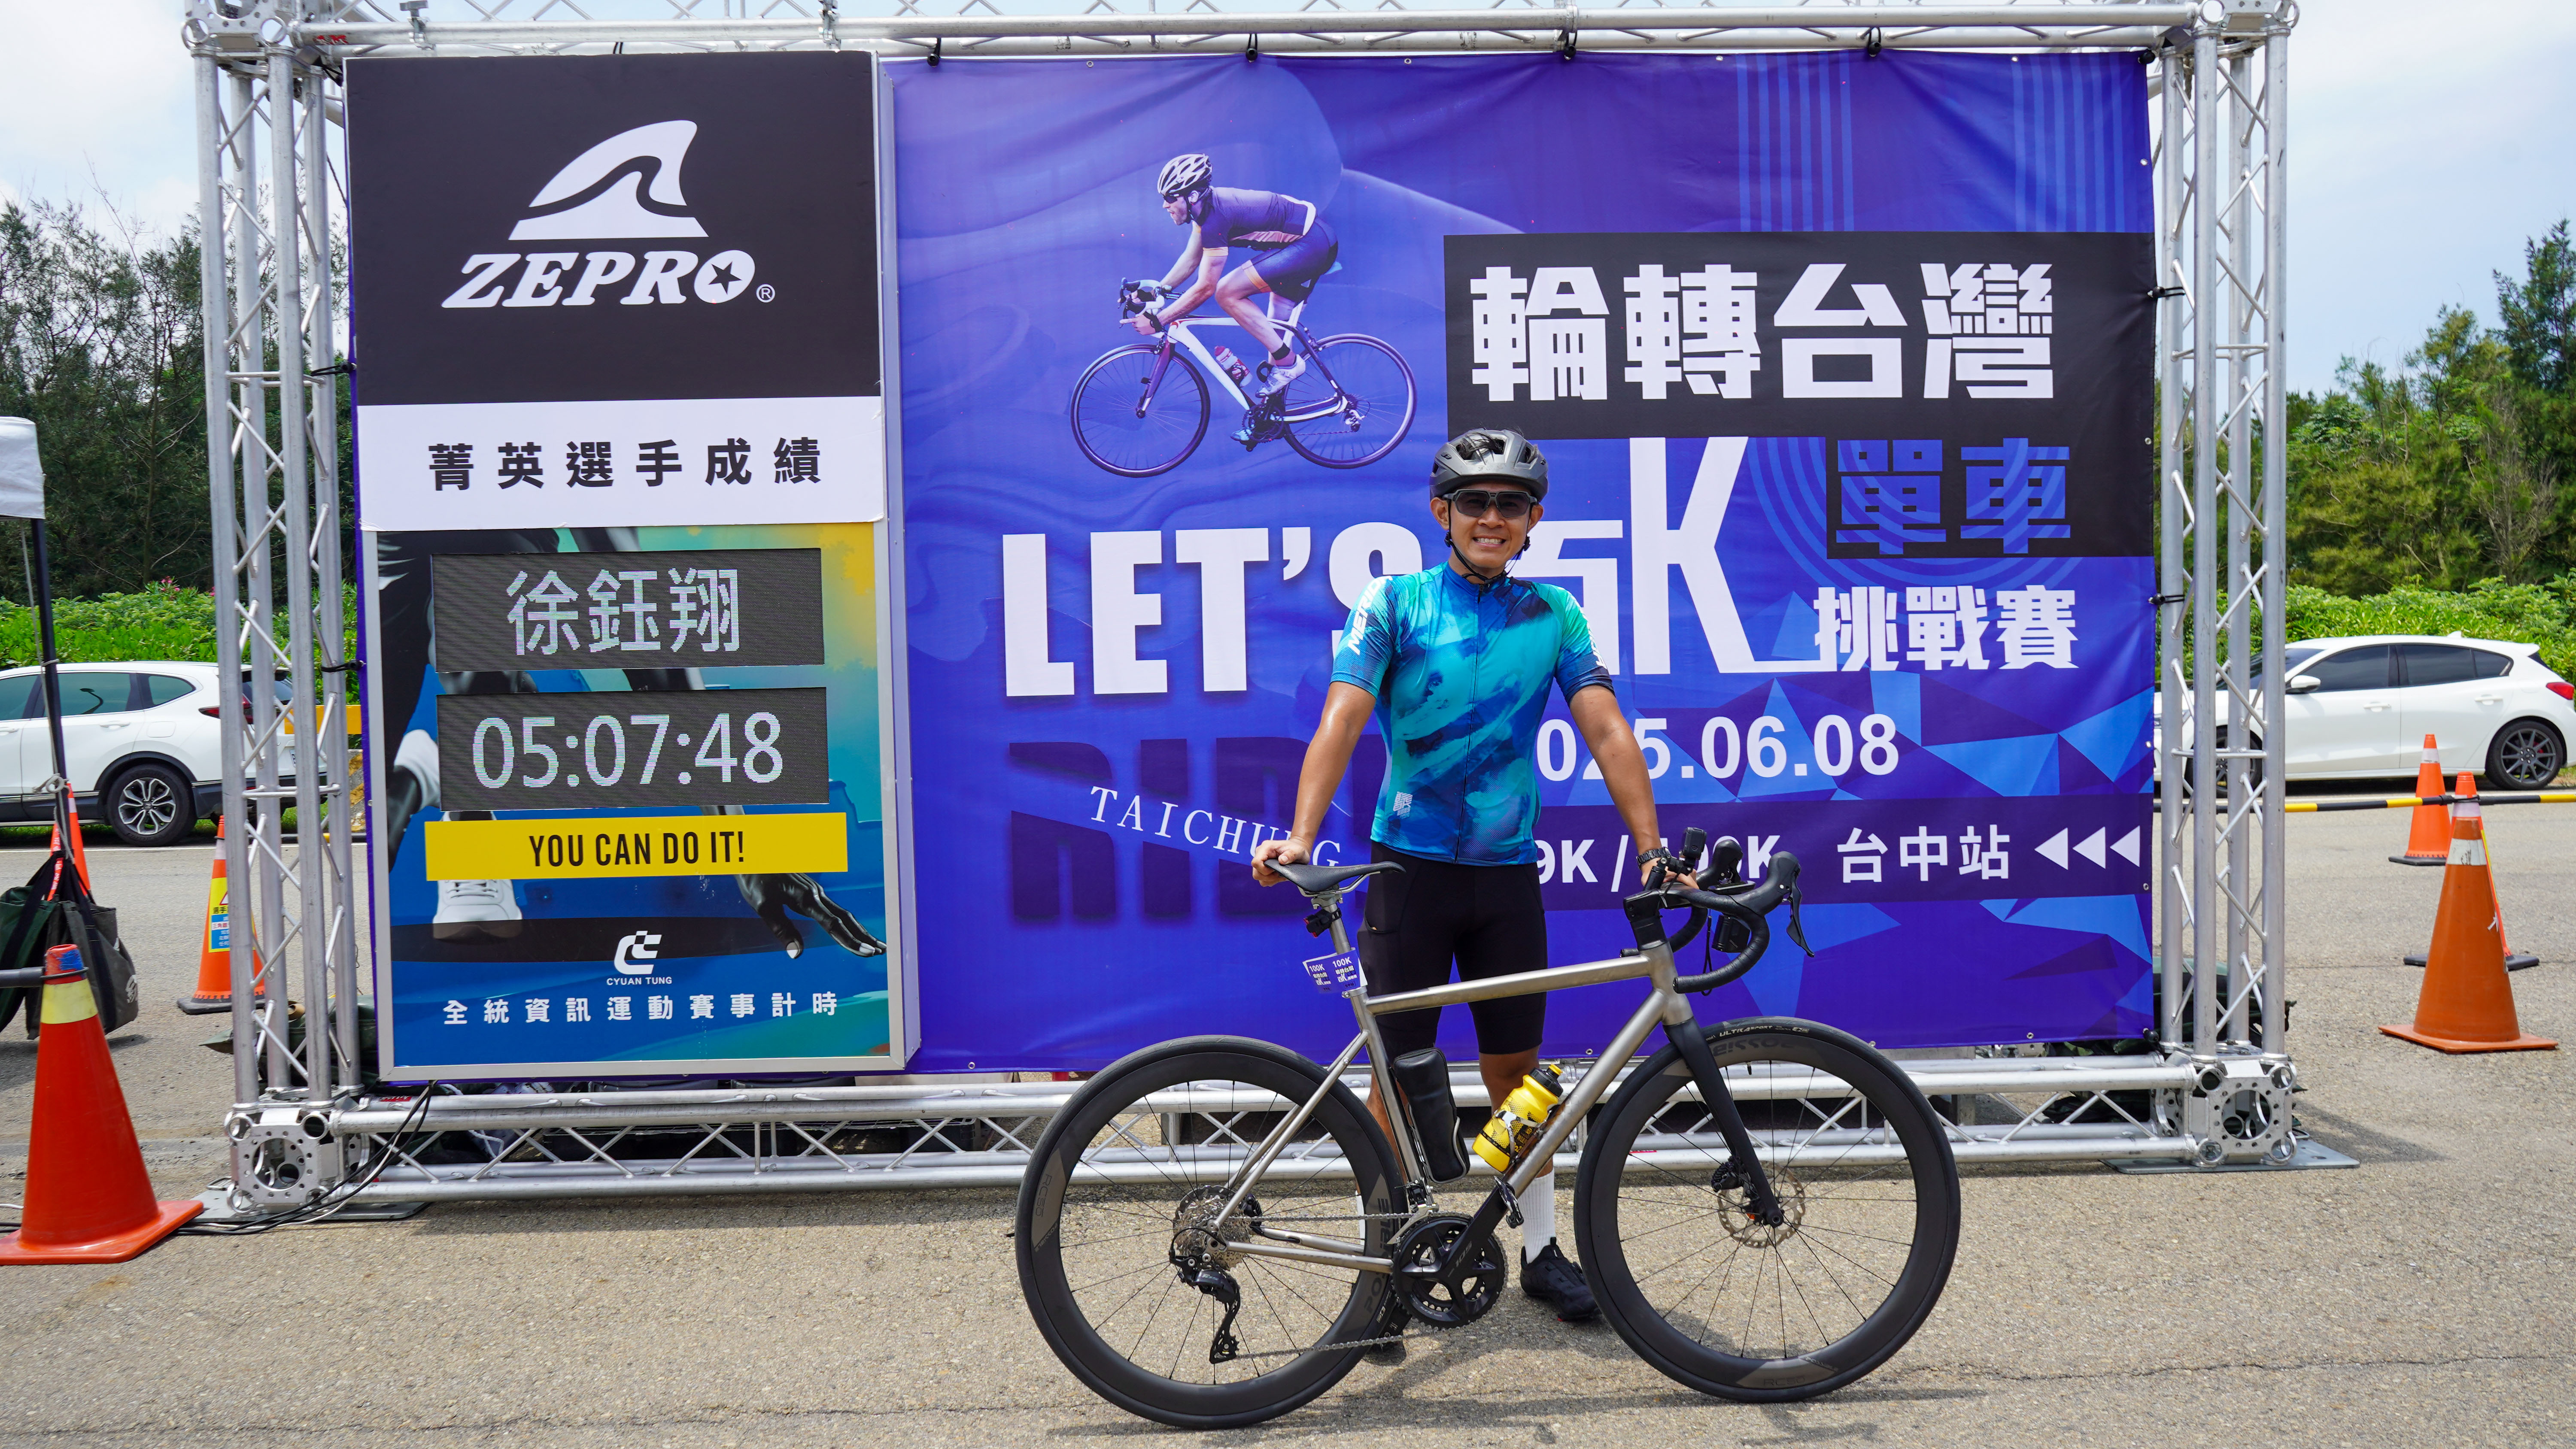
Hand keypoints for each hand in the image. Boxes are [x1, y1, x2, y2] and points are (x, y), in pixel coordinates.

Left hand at [737, 873, 884, 958]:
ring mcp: (816, 892)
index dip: (850, 941)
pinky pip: (835, 910)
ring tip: (876, 946)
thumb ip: (782, 930)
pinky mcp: (812, 892)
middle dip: (864, 937)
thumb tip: (797, 954)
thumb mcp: (763, 907)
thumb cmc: (754, 880)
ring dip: (860, 930)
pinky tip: (853, 931)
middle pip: (847, 918)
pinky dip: (848, 923)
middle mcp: (816, 894)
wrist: (751, 853)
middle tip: (882, 952)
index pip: (833, 924)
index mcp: (806, 898)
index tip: (866, 953)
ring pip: (844, 914)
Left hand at [1127, 311, 1162, 335]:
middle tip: (1140, 323)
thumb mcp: (1144, 315)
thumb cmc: (1151, 318)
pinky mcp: (1142, 333)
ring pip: (1136, 329)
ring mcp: (1140, 329)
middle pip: (1133, 325)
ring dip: (1138, 327)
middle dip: (1135, 324)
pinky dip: (1142, 331)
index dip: (1124, 321)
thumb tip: (1135, 318)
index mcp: (1137, 320)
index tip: (1120, 321)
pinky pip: (1140, 332)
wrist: (1156, 323)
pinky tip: (1145, 328)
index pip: (1130, 320)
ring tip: (1144, 326)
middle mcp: (1137, 325)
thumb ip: (1138, 316)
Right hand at [1250, 835, 1308, 886]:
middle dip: (1268, 877)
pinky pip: (1262, 879)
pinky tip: (1279, 875)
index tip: (1276, 870)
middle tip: (1279, 873)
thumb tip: (1281, 860)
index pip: (1256, 862)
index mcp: (1266, 847)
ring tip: (1280, 874)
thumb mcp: (1297, 851)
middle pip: (1256, 872)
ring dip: (1270, 879)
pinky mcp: (1263, 868)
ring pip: (1258, 877)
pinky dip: (1271, 880)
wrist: (1297, 852)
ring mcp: (1261, 861)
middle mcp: (1261, 853)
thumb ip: (1290, 855)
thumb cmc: (1297, 849)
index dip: (1265, 870)